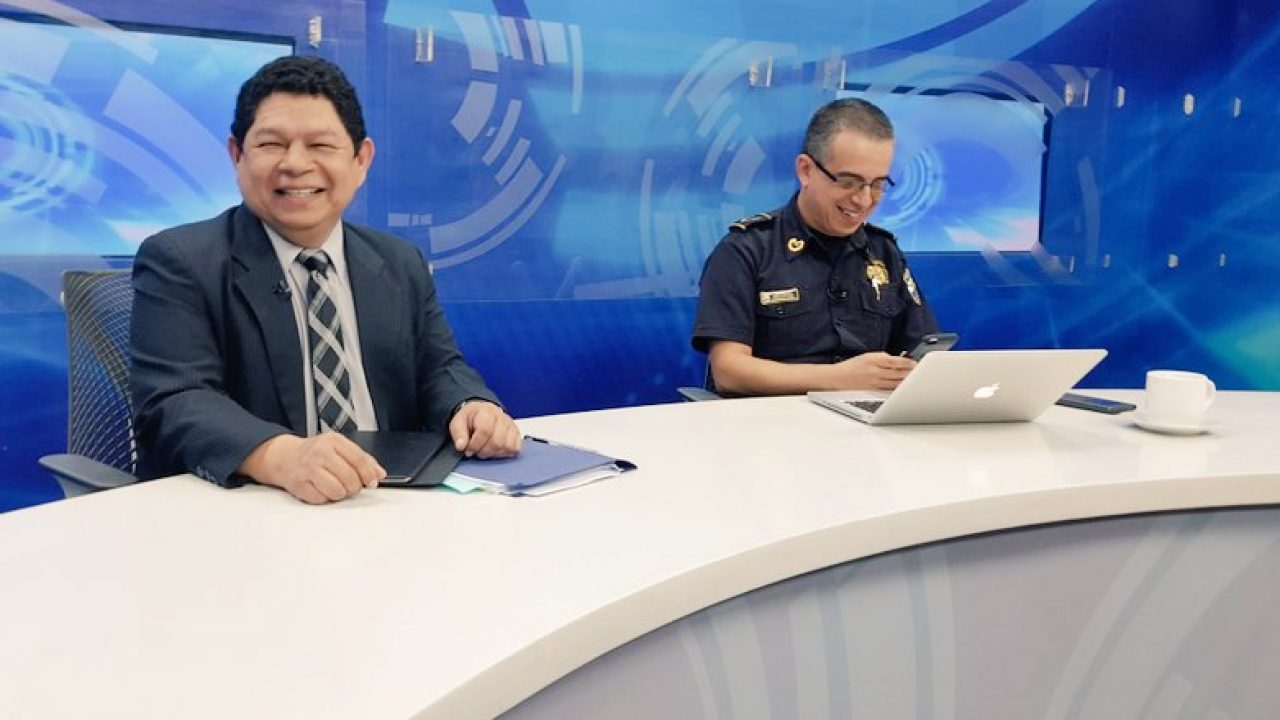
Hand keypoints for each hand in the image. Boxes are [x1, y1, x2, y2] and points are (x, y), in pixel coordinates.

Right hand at [241, 432, 384, 503]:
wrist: (285, 456)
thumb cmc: (316, 453)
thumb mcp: (339, 448)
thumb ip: (361, 459)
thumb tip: (379, 473)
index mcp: (334, 441)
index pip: (359, 459)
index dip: (369, 474)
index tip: (372, 482)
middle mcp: (320, 453)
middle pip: (350, 478)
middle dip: (354, 487)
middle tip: (351, 487)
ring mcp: (308, 468)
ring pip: (337, 491)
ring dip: (340, 494)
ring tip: (336, 488)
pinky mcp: (298, 484)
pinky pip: (321, 499)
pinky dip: (324, 498)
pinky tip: (321, 489)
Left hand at [449, 401, 521, 457]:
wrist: (481, 413)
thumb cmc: (471, 418)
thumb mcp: (458, 422)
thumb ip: (458, 433)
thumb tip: (461, 446)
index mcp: (486, 411)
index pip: (485, 430)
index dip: (475, 444)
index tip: (468, 450)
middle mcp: (502, 417)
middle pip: (497, 441)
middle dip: (484, 451)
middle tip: (476, 451)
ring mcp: (511, 425)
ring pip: (507, 446)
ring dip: (494, 453)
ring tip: (485, 450)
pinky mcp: (517, 434)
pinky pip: (516, 448)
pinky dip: (505, 453)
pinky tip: (496, 450)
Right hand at [831, 352, 916, 390]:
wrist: (838, 378)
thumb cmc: (853, 365)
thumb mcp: (868, 356)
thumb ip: (884, 357)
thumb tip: (899, 361)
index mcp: (873, 360)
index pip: (893, 361)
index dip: (906, 363)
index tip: (914, 363)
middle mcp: (874, 372)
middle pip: (897, 373)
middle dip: (910, 372)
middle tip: (920, 371)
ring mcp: (875, 383)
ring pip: (895, 383)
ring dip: (907, 381)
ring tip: (915, 379)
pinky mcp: (874, 391)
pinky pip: (889, 389)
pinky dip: (898, 387)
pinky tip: (905, 387)